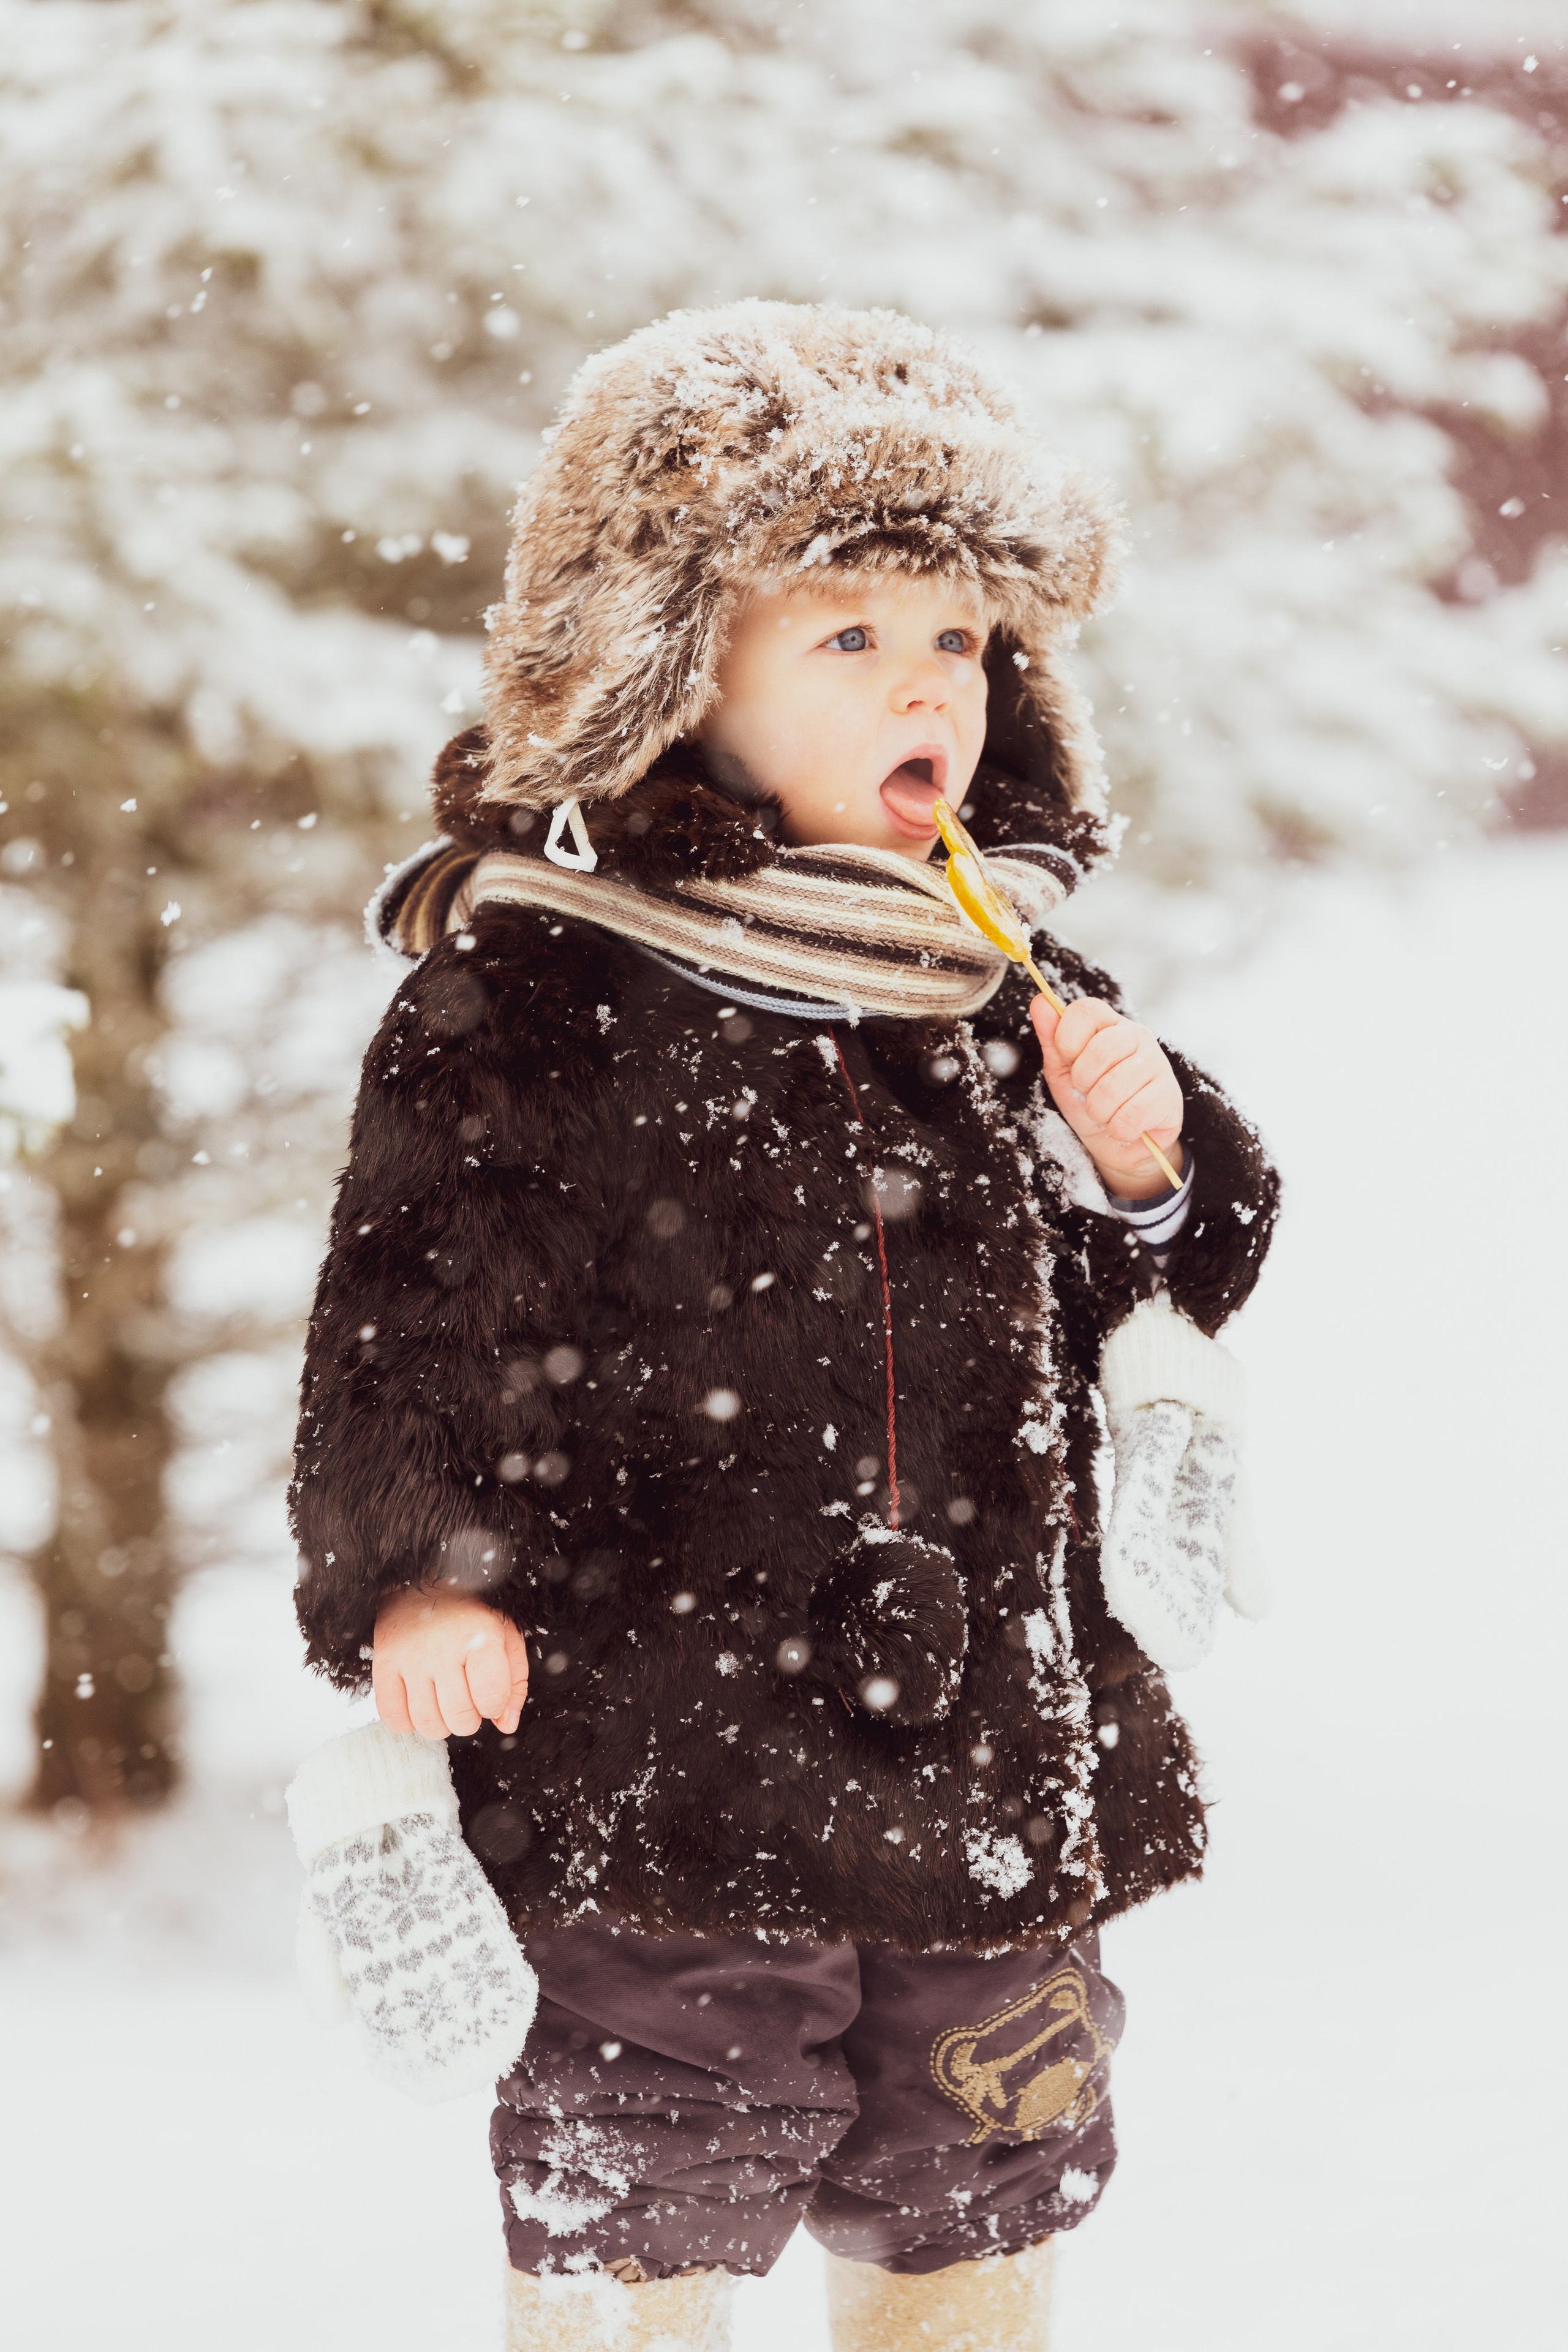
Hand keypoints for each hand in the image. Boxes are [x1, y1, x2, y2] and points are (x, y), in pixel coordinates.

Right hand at [372, 1585, 529, 1739]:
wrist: (424, 1583)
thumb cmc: (471, 1615)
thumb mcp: (506, 1638)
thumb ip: (514, 1683)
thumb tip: (506, 1724)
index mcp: (480, 1636)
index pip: (491, 1699)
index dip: (494, 1705)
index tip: (488, 1693)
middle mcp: (443, 1647)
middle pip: (460, 1718)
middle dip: (469, 1718)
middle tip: (466, 1699)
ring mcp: (410, 1657)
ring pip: (427, 1723)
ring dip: (441, 1724)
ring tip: (443, 1702)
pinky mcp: (383, 1663)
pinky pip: (393, 1717)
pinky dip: (408, 1722)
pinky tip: (419, 1703)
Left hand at [1030, 995, 1183, 1198]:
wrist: (1121, 1145)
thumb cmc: (1090, 1102)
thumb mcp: (1062, 1071)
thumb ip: (1051, 1038)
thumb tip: (1040, 1001)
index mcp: (1108, 1024)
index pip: (1085, 1010)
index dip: (1066, 1039)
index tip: (1067, 1059)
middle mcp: (1137, 1036)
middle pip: (1099, 1051)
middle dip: (1082, 1082)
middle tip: (1089, 1092)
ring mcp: (1157, 1064)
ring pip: (1112, 1089)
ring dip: (1099, 1111)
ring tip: (1107, 1111)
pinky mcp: (1169, 1096)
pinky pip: (1130, 1116)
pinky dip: (1118, 1129)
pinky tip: (1125, 1125)